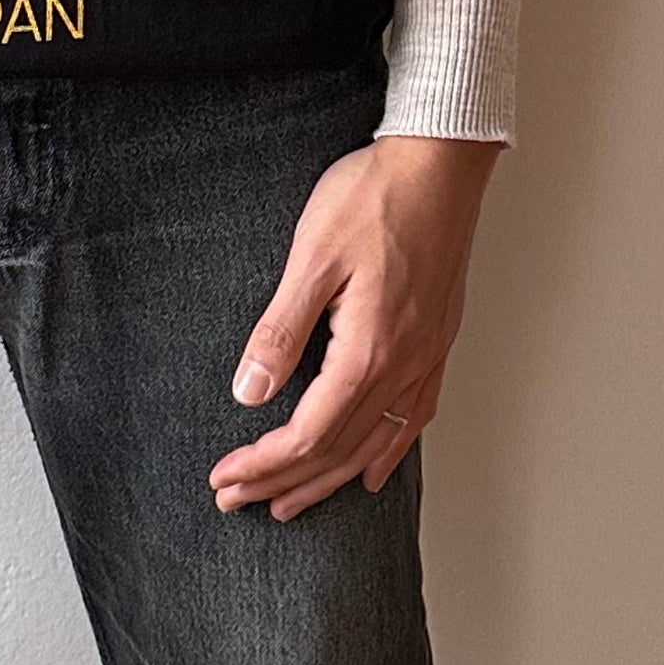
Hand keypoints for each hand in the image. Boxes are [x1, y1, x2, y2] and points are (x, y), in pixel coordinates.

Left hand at [208, 135, 501, 521]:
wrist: (439, 162)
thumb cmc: (373, 197)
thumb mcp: (311, 259)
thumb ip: (280, 332)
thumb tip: (249, 393)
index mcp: (369, 352)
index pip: (308, 435)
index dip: (262, 463)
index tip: (223, 477)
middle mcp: (404, 366)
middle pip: (339, 450)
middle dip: (283, 481)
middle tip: (238, 501)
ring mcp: (427, 357)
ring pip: (375, 443)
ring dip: (329, 478)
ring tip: (290, 502)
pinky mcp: (438, 341)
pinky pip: (412, 419)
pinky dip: (387, 453)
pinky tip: (372, 471)